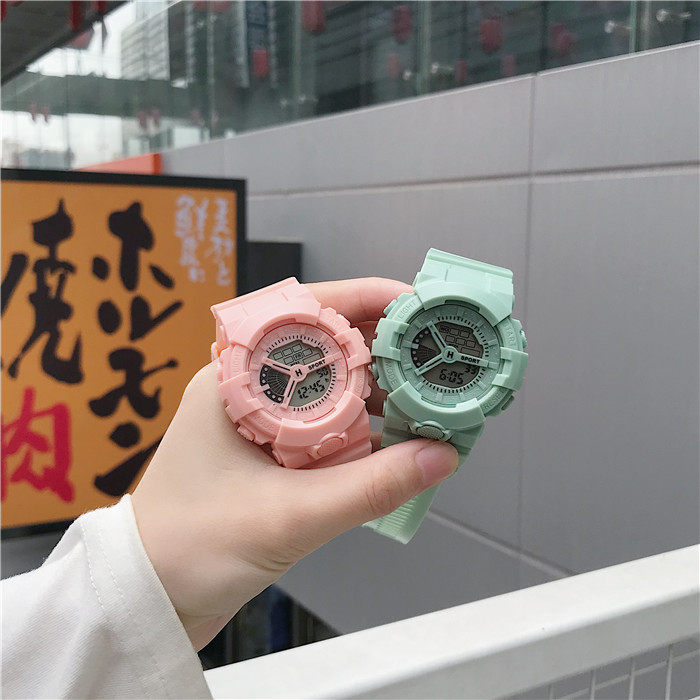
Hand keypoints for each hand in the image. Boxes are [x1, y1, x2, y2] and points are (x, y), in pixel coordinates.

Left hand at [131, 278, 458, 649]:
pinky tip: (397, 437)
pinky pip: (327, 424)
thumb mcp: (288, 515)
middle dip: (382, 345)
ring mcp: (261, 421)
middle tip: (435, 352)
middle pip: (325, 344)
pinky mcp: (272, 453)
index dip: (363, 300)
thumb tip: (439, 455)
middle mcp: (248, 389)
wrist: (151, 597)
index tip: (414, 305)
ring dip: (377, 388)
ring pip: (331, 384)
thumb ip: (369, 487)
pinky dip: (364, 426)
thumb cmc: (190, 548)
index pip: (305, 312)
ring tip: (426, 395)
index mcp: (233, 378)